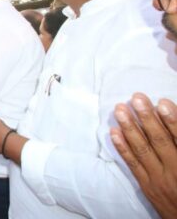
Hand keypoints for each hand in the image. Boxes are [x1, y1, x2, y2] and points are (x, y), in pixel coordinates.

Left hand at [111, 94, 176, 218]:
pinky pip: (133, 165)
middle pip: (160, 141)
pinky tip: (114, 132)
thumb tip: (175, 121)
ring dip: (130, 128)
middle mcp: (174, 171)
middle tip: (137, 98)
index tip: (162, 102)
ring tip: (120, 109)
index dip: (172, 121)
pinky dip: (122, 147)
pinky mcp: (147, 186)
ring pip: (143, 150)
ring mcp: (158, 179)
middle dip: (147, 118)